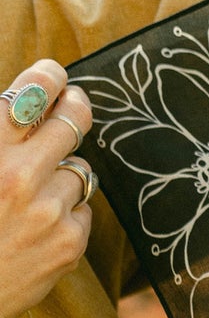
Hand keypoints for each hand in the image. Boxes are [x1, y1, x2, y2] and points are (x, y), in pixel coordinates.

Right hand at [0, 60, 94, 317]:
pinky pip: (82, 208)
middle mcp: (18, 176)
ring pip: (79, 168)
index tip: (54, 75)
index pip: (30, 93)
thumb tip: (20, 102)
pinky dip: (66, 213)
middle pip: (74, 119)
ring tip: (34, 192)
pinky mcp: (69, 242)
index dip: (49, 76)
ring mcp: (48, 211)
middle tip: (73, 104)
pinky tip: (37, 227)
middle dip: (76, 107)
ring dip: (62, 173)